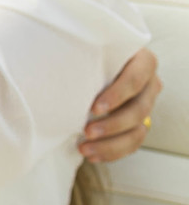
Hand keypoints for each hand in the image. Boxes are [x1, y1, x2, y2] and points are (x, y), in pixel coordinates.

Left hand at [80, 47, 160, 162]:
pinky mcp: (138, 123)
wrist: (85, 69)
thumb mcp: (85, 50)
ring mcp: (146, 105)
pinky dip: (112, 151)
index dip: (117, 95)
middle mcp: (148, 83)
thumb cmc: (84, 55)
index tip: (94, 108)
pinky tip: (92, 154)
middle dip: (112, 124)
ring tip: (84, 148)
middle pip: (139, 109)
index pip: (135, 78)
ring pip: (138, 130)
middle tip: (87, 131)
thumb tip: (56, 64)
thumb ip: (81, 54)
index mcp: (141, 60)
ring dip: (112, 144)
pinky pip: (133, 143)